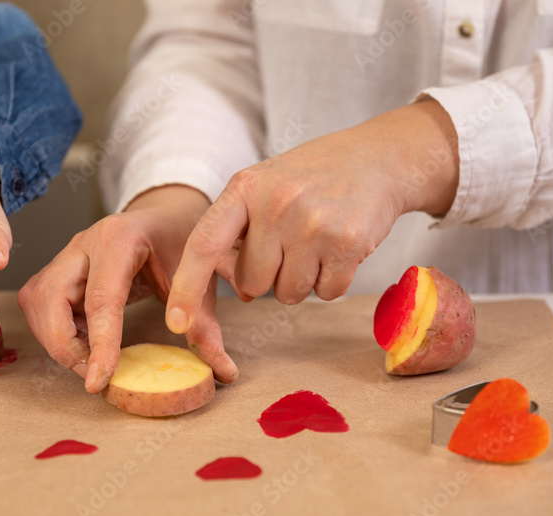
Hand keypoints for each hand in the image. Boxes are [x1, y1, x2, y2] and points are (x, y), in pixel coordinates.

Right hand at [17, 185, 238, 393]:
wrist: (166, 214)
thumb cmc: (181, 241)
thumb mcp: (199, 279)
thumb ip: (205, 326)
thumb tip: (223, 373)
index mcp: (119, 239)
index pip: (100, 299)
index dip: (99, 344)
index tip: (100, 381)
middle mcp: (83, 243)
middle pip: (49, 300)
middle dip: (64, 345)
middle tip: (95, 375)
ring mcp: (66, 255)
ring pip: (36, 304)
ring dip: (56, 340)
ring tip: (92, 360)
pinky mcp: (58, 270)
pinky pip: (41, 306)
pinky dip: (57, 332)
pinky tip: (87, 344)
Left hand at [165, 99, 458, 334]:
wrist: (378, 157)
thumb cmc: (312, 178)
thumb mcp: (265, 186)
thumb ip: (240, 232)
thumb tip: (240, 293)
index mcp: (244, 187)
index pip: (203, 245)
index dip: (186, 287)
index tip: (175, 321)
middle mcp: (274, 203)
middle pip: (251, 283)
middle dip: (269, 276)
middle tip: (292, 242)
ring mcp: (311, 223)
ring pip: (287, 294)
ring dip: (301, 281)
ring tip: (317, 242)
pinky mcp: (345, 242)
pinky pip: (325, 293)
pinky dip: (331, 281)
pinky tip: (339, 248)